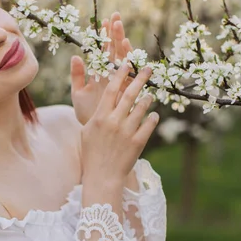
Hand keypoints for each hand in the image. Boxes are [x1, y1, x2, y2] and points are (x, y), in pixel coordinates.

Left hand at [71, 12, 133, 124]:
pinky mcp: (126, 89)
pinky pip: (128, 71)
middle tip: (115, 16)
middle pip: (114, 50)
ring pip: (122, 57)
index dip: (103, 36)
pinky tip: (126, 47)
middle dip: (114, 33)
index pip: (102, 51)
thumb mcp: (78, 94)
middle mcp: (111, 75)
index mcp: (100, 74)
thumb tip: (75, 56)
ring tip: (118, 26)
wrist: (96, 132)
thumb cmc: (87, 114)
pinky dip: (127, 59)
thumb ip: (77, 76)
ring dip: (120, 42)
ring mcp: (119, 81)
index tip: (103, 20)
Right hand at [81, 63, 158, 184]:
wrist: (102, 176)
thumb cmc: (92, 153)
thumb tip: (102, 101)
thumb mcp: (87, 131)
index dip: (119, 75)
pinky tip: (153, 114)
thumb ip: (95, 115)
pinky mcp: (138, 142)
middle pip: (129, 94)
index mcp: (99, 117)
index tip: (127, 64)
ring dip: (147, 98)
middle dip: (139, 78)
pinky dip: (152, 117)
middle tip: (148, 68)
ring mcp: (127, 132)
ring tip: (150, 93)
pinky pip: (149, 124)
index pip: (111, 90)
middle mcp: (113, 122)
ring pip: (141, 107)